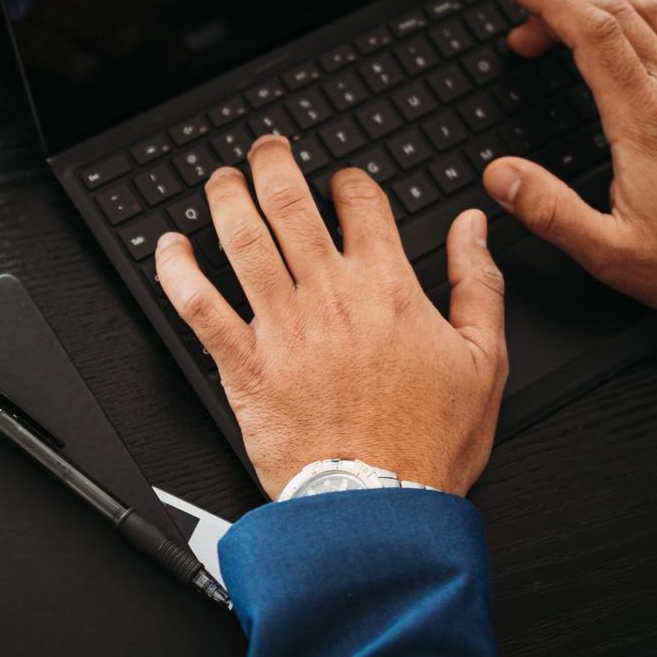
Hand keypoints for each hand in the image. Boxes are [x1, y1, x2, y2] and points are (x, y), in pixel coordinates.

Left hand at [154, 134, 508, 496]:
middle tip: (264, 150)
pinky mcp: (244, 366)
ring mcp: (282, 328)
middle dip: (273, 164)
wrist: (379, 506)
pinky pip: (198, 306)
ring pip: (242, 240)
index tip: (340, 182)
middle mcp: (329, 296)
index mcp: (388, 288)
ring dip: (226, 198)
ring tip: (221, 180)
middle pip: (290, 204)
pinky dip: (177, 271)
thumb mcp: (486, 360)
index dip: (347, 181)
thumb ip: (479, 284)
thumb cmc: (429, 444)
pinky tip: (170, 249)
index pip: (360, 204)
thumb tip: (474, 229)